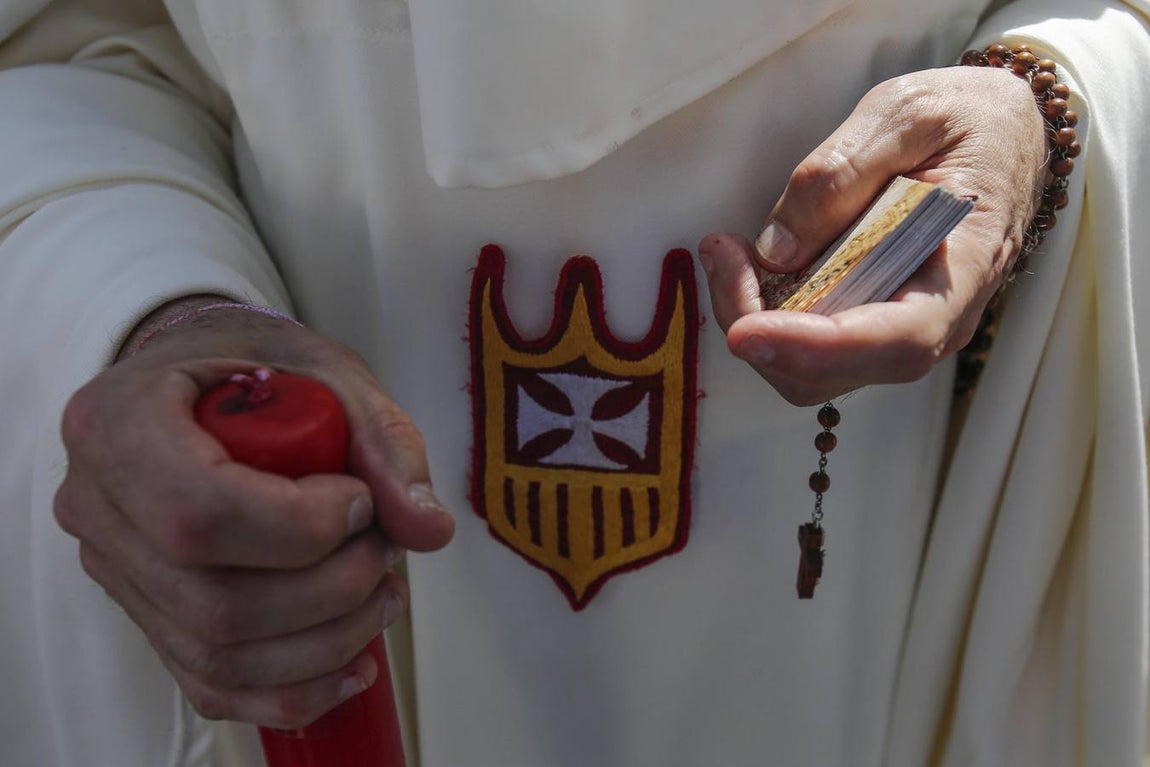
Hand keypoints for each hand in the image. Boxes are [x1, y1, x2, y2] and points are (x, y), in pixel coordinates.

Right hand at [54, 306, 454, 727]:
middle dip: (330, 591)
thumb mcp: (328, 375)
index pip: (198, 511)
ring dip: (326, 642)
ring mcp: (113, 572)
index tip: (359, 502)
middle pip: (213, 601)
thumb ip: (384, 444)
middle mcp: (95, 507)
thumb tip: (428, 528)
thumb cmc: (255, 369)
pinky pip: (211, 684)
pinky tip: (354, 662)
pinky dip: (294, 690)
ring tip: (383, 595)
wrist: (201, 386)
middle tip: (385, 552)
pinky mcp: (145, 616)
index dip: (299, 527)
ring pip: (217, 654)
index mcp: (119, 425)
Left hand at [699, 65, 1047, 404]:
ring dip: (753, 319)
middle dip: (759, 326)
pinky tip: (748, 263)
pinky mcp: (867, 320)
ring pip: (810, 368)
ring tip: (729, 249)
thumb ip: (841, 171)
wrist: (1002, 134)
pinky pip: (808, 342)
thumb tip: (778, 249)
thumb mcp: (907, 113)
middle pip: (834, 370)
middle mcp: (934, 319)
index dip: (816, 347)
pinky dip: (764, 313)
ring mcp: (899, 327)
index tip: (747, 330)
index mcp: (965, 268)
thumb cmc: (966, 120)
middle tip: (723, 251)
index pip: (896, 340)